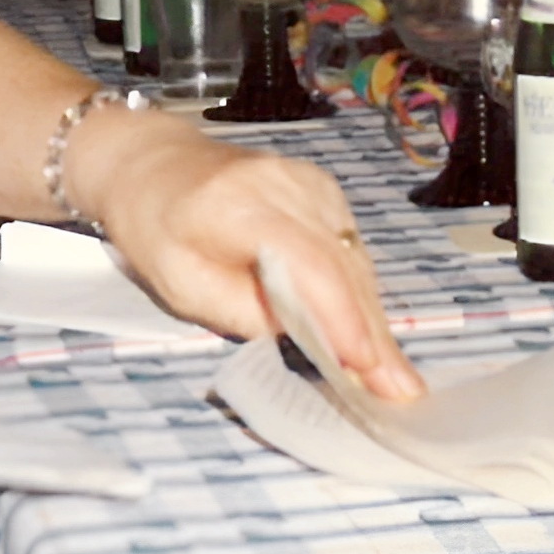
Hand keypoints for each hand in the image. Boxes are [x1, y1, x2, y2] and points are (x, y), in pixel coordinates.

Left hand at [68, 110, 422, 399]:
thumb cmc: (155, 229)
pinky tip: (370, 332)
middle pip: (343, 266)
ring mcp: (314, 183)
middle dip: (372, 333)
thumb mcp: (178, 284)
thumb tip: (301, 334)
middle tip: (398, 389)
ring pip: (355, 260)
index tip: (363, 363)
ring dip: (373, 318)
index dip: (340, 316)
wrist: (157, 164)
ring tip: (392, 374)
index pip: (310, 265)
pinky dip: (360, 293)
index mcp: (243, 208)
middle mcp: (291, 187)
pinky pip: (349, 248)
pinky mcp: (324, 190)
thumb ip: (240, 311)